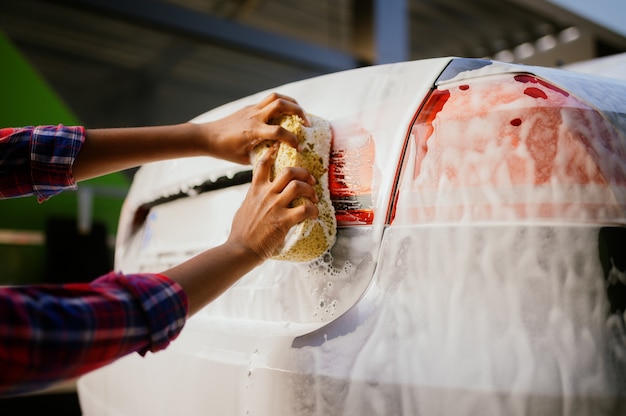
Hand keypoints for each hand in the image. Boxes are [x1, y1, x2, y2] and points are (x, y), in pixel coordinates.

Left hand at [201, 93, 310, 164]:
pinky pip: (269, 100)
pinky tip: (287, 113)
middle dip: (298, 111)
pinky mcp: (251, 107)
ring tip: (301, 114)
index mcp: (253, 131)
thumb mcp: (246, 158)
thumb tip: (282, 155)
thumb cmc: (226, 151)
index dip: (292, 140)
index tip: (298, 148)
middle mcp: (254, 117)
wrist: (208, 137)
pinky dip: (282, 103)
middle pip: (280, 104)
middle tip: (307, 123)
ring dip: (292, 103)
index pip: (279, 132)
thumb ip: (265, 155)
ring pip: (276, 97)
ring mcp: (252, 109)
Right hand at [227, 142, 318, 259]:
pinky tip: (314, 215)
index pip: (263, 164)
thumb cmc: (241, 232)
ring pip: (298, 187)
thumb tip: (257, 197)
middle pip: (289, 172)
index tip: (280, 147)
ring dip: (310, 191)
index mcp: (255, 190)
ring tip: (313, 198)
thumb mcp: (245, 207)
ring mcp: (275, 206)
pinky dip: (313, 211)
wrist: (241, 249)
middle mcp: (266, 194)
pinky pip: (304, 210)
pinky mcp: (283, 220)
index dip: (272, 152)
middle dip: (303, 173)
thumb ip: (253, 198)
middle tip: (310, 181)